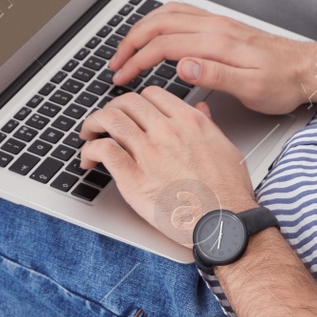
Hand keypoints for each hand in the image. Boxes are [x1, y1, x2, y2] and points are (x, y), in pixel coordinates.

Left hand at [78, 86, 257, 248]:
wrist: (223, 222)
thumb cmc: (227, 191)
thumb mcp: (224, 147)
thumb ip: (208, 125)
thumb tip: (201, 110)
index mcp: (189, 122)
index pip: (151, 94)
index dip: (136, 101)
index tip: (131, 112)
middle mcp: (167, 131)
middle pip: (127, 103)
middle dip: (111, 109)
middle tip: (105, 122)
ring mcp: (149, 153)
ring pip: (110, 120)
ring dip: (93, 123)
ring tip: (89, 133)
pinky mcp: (133, 178)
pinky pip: (103, 150)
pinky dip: (90, 149)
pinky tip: (89, 159)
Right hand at [106, 2, 315, 114]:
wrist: (307, 69)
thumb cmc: (282, 83)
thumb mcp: (252, 89)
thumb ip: (216, 76)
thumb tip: (183, 66)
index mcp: (218, 42)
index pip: (163, 46)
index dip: (137, 62)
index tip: (122, 78)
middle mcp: (215, 26)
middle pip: (159, 24)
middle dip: (131, 43)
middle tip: (115, 64)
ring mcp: (218, 23)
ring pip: (168, 14)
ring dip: (142, 29)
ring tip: (127, 49)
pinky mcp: (222, 25)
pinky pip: (182, 13)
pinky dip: (159, 20)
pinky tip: (155, 32)